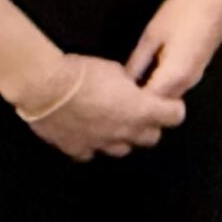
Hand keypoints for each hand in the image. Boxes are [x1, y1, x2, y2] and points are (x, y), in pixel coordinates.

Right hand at [19, 53, 186, 161]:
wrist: (47, 88)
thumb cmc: (84, 73)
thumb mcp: (115, 70)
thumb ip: (128, 84)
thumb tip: (128, 88)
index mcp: (140, 110)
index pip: (174, 116)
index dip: (172, 107)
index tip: (165, 101)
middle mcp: (125, 132)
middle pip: (151, 137)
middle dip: (149, 125)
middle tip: (139, 111)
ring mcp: (101, 144)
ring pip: (123, 149)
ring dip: (122, 137)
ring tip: (111, 122)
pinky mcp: (78, 150)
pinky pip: (92, 152)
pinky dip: (93, 144)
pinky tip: (87, 132)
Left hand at [125, 0, 221, 102]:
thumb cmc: (187, 8)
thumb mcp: (153, 33)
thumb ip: (138, 61)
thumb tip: (125, 80)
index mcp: (174, 75)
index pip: (147, 105)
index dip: (128, 103)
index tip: (114, 96)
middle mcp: (188, 81)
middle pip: (160, 104)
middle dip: (141, 102)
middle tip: (119, 91)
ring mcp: (197, 75)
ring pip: (170, 94)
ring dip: (152, 92)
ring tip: (132, 80)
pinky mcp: (200, 66)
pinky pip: (178, 84)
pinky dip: (163, 83)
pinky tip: (151, 68)